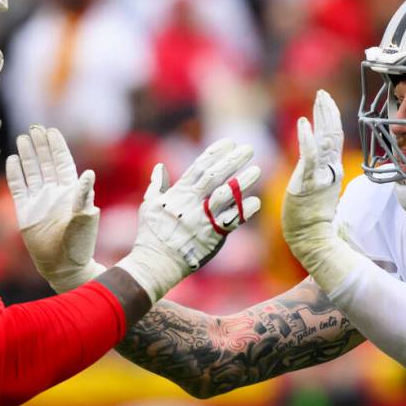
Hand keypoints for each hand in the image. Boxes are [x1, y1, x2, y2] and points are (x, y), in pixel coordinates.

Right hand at [6, 126, 103, 292]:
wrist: (64, 265)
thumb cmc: (80, 243)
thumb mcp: (85, 218)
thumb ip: (84, 195)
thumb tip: (89, 173)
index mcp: (71, 190)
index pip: (62, 162)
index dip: (57, 146)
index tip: (51, 130)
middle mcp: (55, 192)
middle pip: (46, 162)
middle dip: (40, 145)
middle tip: (34, 127)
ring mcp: (39, 201)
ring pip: (32, 172)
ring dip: (28, 155)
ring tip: (22, 138)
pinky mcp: (26, 211)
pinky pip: (19, 188)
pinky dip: (15, 174)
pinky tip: (12, 160)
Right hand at [116, 138, 261, 302]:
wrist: (157, 263)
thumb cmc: (151, 235)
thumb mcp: (148, 206)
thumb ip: (157, 185)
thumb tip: (159, 167)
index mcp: (178, 194)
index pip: (199, 167)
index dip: (215, 152)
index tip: (229, 142)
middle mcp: (192, 203)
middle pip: (215, 176)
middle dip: (233, 161)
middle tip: (249, 148)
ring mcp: (204, 219)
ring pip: (227, 196)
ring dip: (243, 182)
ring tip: (258, 170)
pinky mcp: (213, 236)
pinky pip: (233, 220)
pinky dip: (245, 210)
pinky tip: (256, 201)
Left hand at [282, 90, 358, 291]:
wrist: (312, 239)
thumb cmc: (311, 219)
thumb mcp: (318, 191)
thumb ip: (319, 175)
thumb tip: (319, 167)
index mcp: (331, 170)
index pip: (334, 138)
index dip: (330, 118)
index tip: (325, 100)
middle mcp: (330, 170)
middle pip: (333, 134)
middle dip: (328, 111)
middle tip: (322, 93)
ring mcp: (321, 175)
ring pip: (326, 140)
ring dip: (322, 117)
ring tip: (319, 98)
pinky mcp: (309, 183)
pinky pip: (310, 157)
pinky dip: (307, 139)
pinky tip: (304, 122)